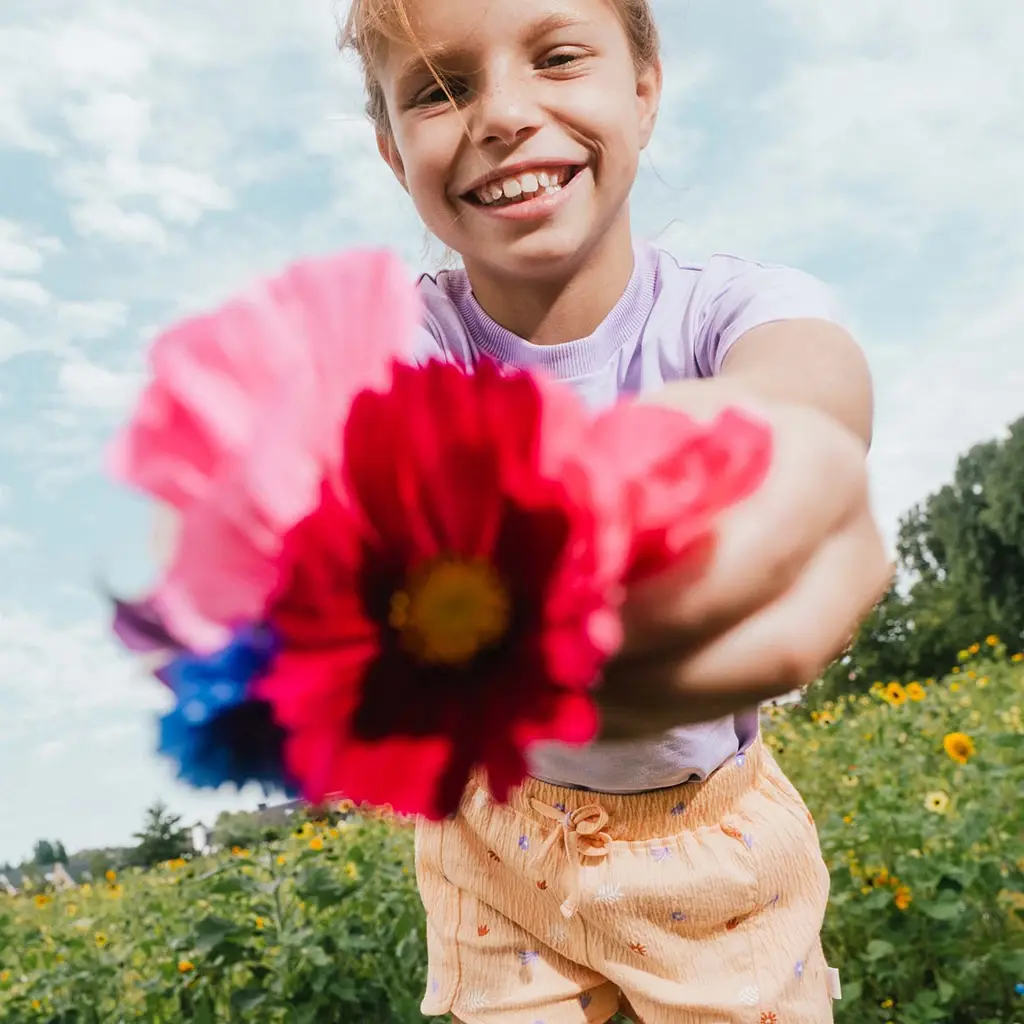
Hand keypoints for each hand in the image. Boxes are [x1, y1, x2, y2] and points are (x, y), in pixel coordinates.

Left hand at [596, 386, 892, 739]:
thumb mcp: (657, 427)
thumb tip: (564, 565)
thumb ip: (625, 485)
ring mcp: (848, 616)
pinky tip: (595, 705)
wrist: (768, 453)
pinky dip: (657, 713)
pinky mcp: (816, 659)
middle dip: (661, 672)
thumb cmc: (695, 437)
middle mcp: (858, 550)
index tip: (581, 620)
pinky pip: (738, 706)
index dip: (667, 606)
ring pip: (760, 690)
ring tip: (569, 695)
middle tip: (567, 673)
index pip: (755, 559)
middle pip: (777, 647)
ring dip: (655, 705)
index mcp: (824, 471)